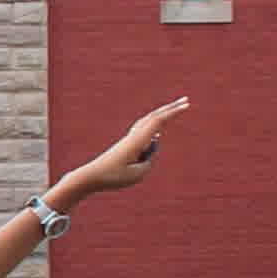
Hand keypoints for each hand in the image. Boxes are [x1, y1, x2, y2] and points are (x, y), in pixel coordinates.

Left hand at [52, 97, 190, 210]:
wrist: (90, 176)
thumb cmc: (113, 177)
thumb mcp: (137, 174)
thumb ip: (148, 162)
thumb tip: (148, 152)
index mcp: (137, 141)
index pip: (158, 121)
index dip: (173, 112)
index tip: (186, 105)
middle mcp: (133, 137)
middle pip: (153, 117)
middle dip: (170, 108)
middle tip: (185, 100)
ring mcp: (128, 140)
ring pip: (147, 123)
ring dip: (161, 116)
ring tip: (175, 110)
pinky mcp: (124, 146)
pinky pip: (142, 133)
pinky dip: (152, 127)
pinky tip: (156, 135)